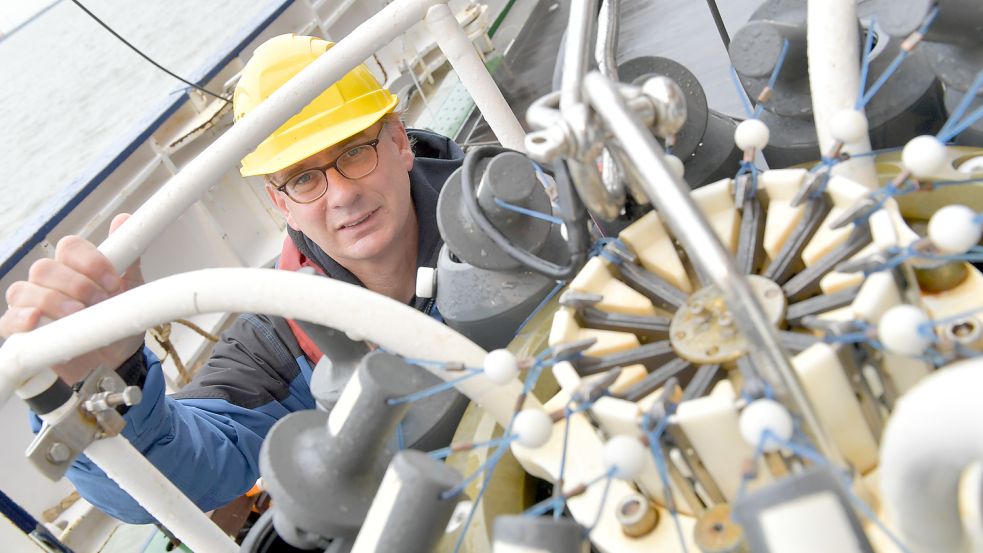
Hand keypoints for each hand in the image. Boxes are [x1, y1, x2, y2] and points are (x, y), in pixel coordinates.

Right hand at [0, 214, 144, 384]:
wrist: (116, 361)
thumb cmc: (118, 322)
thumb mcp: (132, 290)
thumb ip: (128, 257)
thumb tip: (124, 219)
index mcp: (74, 267)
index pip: (69, 247)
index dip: (91, 262)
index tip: (114, 283)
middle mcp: (49, 282)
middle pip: (45, 268)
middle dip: (76, 285)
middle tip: (100, 302)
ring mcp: (31, 305)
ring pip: (24, 290)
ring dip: (53, 301)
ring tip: (77, 315)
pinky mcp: (21, 333)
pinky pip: (8, 320)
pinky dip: (20, 318)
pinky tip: (36, 320)